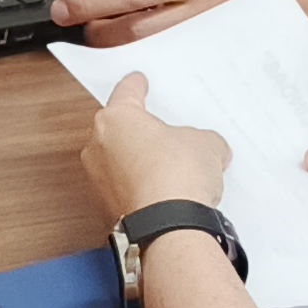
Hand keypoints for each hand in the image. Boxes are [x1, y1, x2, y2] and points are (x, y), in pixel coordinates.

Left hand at [52, 0, 290, 46]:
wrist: (305, 6)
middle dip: (93, 1)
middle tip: (65, 9)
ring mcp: (208, 15)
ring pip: (146, 28)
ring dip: (109, 33)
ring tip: (90, 34)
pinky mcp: (211, 44)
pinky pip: (166, 51)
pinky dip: (139, 53)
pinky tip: (121, 55)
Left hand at [80, 73, 230, 225]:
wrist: (169, 227)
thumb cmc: (177, 177)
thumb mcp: (206, 144)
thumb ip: (202, 140)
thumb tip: (209, 151)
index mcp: (116, 119)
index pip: (126, 93)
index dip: (136, 86)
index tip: (138, 81)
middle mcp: (98, 147)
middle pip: (121, 131)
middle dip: (143, 133)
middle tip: (167, 134)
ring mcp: (99, 181)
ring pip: (121, 163)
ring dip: (142, 164)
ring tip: (174, 170)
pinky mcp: (106, 209)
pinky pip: (126, 190)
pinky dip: (142, 189)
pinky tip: (167, 195)